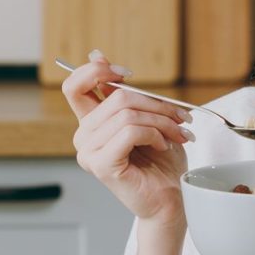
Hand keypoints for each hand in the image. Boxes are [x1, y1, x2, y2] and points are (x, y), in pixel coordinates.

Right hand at [62, 50, 193, 223]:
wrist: (171, 200)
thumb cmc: (162, 163)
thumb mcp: (146, 118)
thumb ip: (123, 92)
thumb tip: (96, 54)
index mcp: (91, 123)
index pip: (74, 85)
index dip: (97, 70)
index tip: (127, 74)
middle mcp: (84, 137)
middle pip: (115, 96)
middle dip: (156, 103)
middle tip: (180, 116)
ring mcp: (89, 153)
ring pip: (127, 114)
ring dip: (161, 121)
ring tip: (176, 134)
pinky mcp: (102, 165)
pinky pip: (130, 132)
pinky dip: (154, 134)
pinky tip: (163, 146)